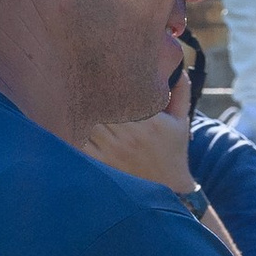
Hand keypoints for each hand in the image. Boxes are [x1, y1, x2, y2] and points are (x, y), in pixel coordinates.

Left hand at [85, 62, 195, 195]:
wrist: (169, 187)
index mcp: (150, 122)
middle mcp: (130, 136)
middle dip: (91, 92)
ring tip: (74, 95)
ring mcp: (113, 151)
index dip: (106, 80)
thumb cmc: (173, 150)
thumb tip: (177, 68)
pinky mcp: (102, 163)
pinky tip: (73, 119)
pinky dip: (75, 129)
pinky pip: (81, 142)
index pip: (122, 93)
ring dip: (80, 108)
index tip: (99, 71)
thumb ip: (180, 92)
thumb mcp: (181, 121)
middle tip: (80, 77)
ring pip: (88, 121)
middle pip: (100, 104)